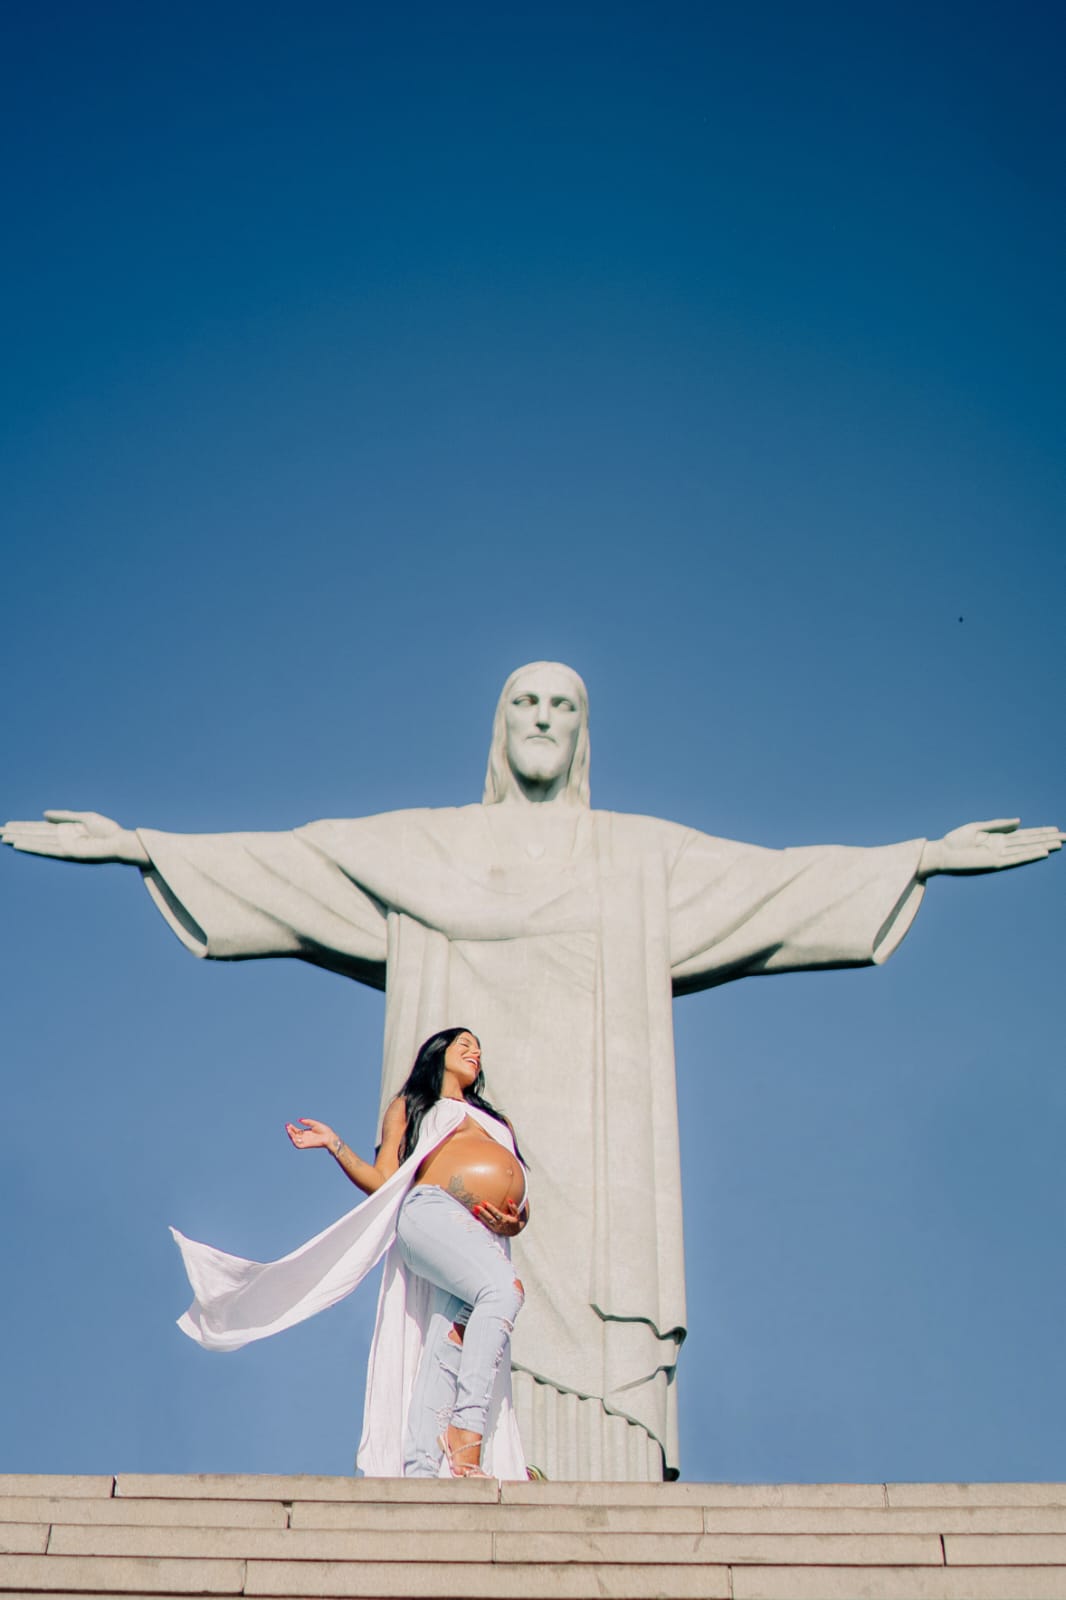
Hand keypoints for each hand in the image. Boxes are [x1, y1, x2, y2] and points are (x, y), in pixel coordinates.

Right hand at [0, 810, 149, 865]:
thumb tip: (43, 815)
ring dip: (20, 840)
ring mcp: (63, 847)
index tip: (8, 824)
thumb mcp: (83, 818)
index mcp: (65, 831)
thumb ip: (63, 816)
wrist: (120, 842)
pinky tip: (20, 844)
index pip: (39, 829)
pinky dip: (33, 846)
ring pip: (36, 842)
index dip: (23, 826)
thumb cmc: (107, 830)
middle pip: (34, 835)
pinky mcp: (68, 853)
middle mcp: (61, 840)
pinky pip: (47, 849)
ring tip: (4, 838)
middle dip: (17, 833)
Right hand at [285, 1118, 337, 1150]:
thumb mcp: (314, 1124)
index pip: (296, 1131)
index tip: (288, 1124)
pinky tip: (292, 1136)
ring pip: (295, 1140)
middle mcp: (305, 1137)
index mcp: (306, 1133)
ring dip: (291, 1136)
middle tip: (287, 1126)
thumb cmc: (324, 1130)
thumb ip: (307, 1121)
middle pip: (294, 1135)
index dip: (292, 1128)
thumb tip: (299, 1120)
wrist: (329, 1137)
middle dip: (290, 1131)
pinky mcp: (307, 1145)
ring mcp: (305, 1141)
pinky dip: (294, 1142)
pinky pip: (298, 1145)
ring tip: (289, 1130)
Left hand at [474, 1200, 525, 1236]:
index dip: (490, 1208)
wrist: (514, 1231)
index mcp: (505, 1220)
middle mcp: (499, 1225)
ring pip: (486, 1222)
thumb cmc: (515, 1220)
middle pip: (490, 1218)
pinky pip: (486, 1224)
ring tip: (474, 1210)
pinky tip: (475, 1216)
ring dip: (480, 1216)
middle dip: (483, 1212)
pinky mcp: (492, 1229)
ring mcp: (495, 1228)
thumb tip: (510, 1201)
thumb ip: (514, 1208)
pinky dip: (480, 1220)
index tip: (485, 1203)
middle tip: (476, 1206)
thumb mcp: (517, 1214)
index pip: (496, 1213)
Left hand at [919, 819, 1063, 877]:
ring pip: (1026, 850)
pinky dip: (1029, 855)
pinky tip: (1042, 852)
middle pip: (1029, 842)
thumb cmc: (955, 841)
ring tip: (1059, 843)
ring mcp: (1000, 856)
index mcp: (998, 839)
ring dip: (1043, 846)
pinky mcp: (994, 863)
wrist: (941, 854)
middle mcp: (1002, 848)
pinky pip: (1016, 859)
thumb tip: (1020, 821)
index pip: (1024, 835)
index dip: (1040, 832)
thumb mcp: (977, 828)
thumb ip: (999, 824)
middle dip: (1047, 839)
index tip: (1055, 829)